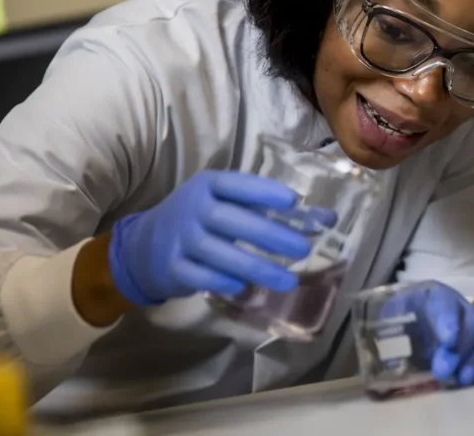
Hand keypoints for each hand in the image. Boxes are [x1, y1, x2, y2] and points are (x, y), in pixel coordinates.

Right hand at [108, 170, 335, 304]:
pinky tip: (246, 288)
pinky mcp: (174, 267)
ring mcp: (181, 238)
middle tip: (303, 249)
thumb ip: (271, 208)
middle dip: (270, 235)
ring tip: (289, 281)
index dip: (264, 191)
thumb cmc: (203, 218)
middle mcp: (193, 208)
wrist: (146, 244)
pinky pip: (202, 276)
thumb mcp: (228, 203)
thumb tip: (328, 218)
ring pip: (221, 254)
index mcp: (209, 185)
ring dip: (257, 268)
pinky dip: (225, 282)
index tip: (294, 200)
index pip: (237, 185)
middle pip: (233, 221)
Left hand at [382, 283, 473, 387]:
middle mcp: (459, 307)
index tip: (448, 339)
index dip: (448, 321)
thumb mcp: (391, 317)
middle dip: (459, 350)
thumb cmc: (403, 314)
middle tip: (445, 372)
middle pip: (468, 325)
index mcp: (433, 296)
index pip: (443, 305)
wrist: (416, 308)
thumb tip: (390, 363)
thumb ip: (389, 337)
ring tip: (466, 379)